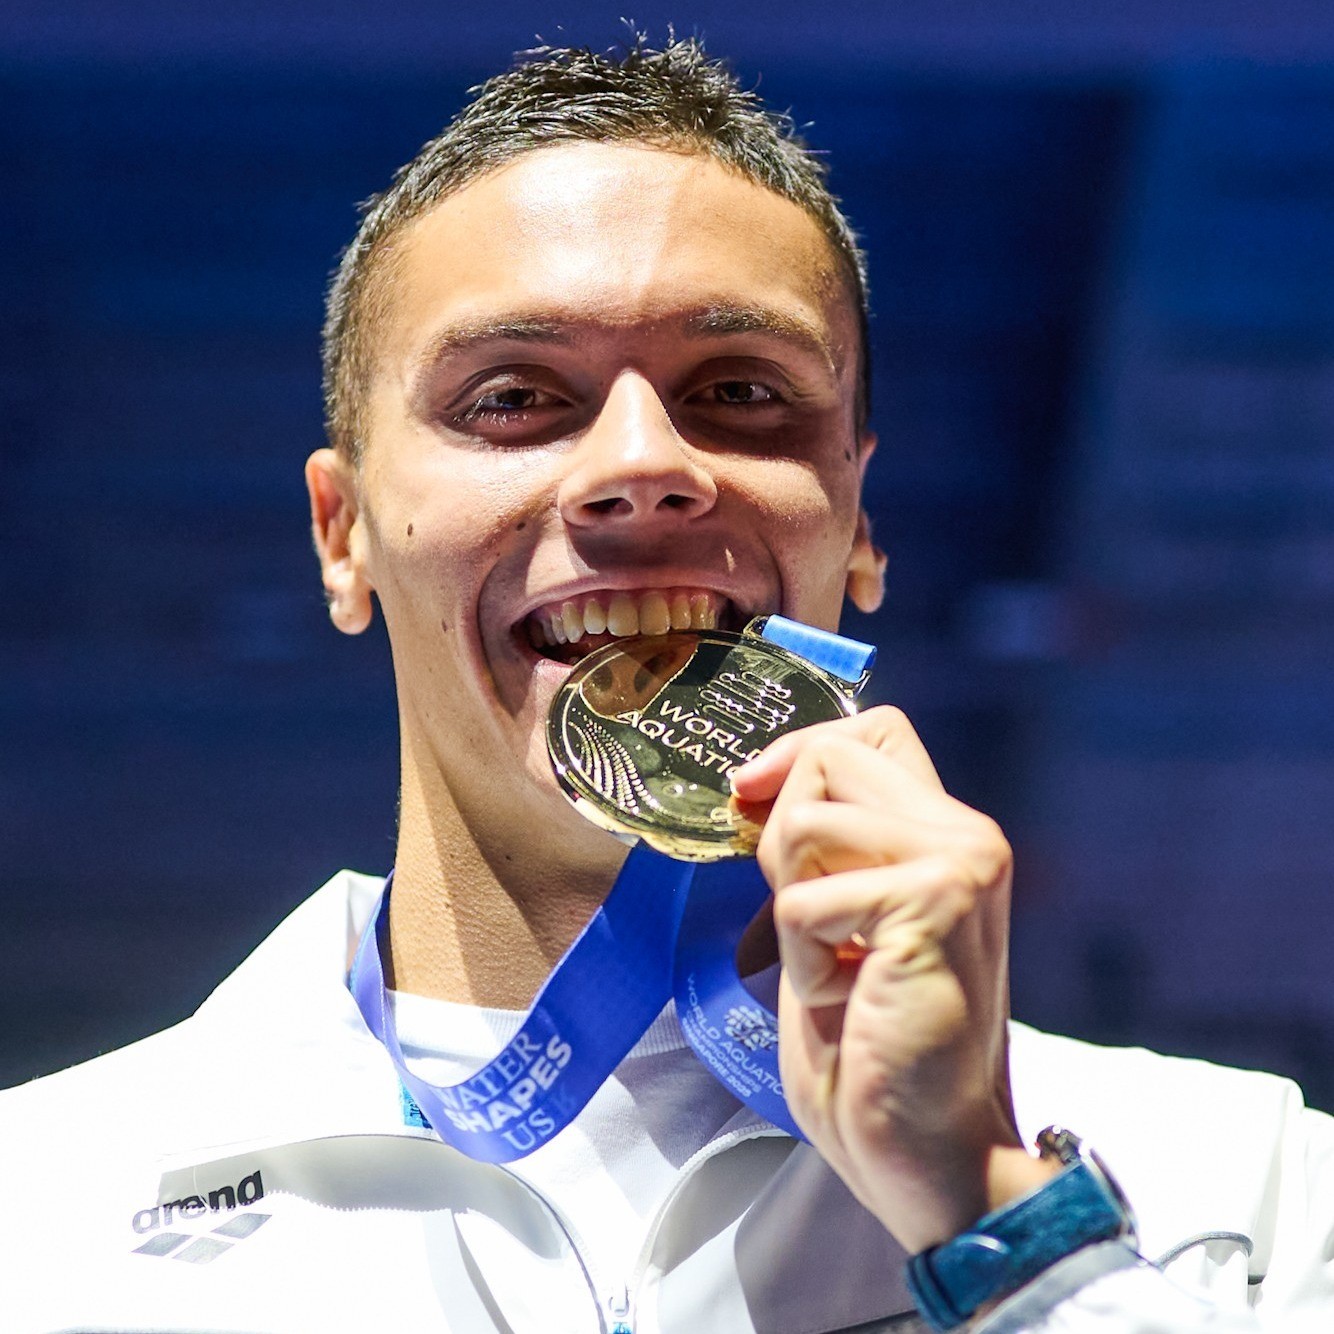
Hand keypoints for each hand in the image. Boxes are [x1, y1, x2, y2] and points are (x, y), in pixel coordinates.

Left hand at [731, 706, 1054, 1250]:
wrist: (928, 1146)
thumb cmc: (873, 1039)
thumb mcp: (843, 916)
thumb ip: (831, 842)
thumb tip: (754, 779)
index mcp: (947, 831)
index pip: (875, 726)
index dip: (799, 748)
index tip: (754, 796)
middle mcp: (966, 833)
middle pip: (826, 758)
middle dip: (783, 839)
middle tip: (821, 924)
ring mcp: (958, 863)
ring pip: (804, 823)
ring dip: (792, 912)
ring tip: (842, 968)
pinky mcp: (933, 905)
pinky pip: (801, 902)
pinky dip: (802, 962)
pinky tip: (852, 1000)